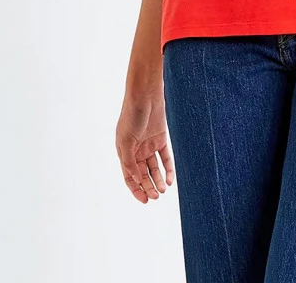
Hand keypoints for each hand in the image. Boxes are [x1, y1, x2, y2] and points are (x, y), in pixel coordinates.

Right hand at [115, 88, 174, 202]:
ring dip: (158, 179)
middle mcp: (136, 151)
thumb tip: (135, 178)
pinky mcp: (161, 138)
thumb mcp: (126, 141)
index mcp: (124, 153)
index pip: (129, 177)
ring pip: (154, 167)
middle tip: (156, 197)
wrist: (146, 95)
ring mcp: (149, 145)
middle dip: (149, 186)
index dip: (136, 189)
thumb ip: (130, 161)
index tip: (144, 201)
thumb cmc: (132, 116)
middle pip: (143, 174)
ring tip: (164, 190)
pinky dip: (168, 168)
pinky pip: (165, 157)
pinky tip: (171, 178)